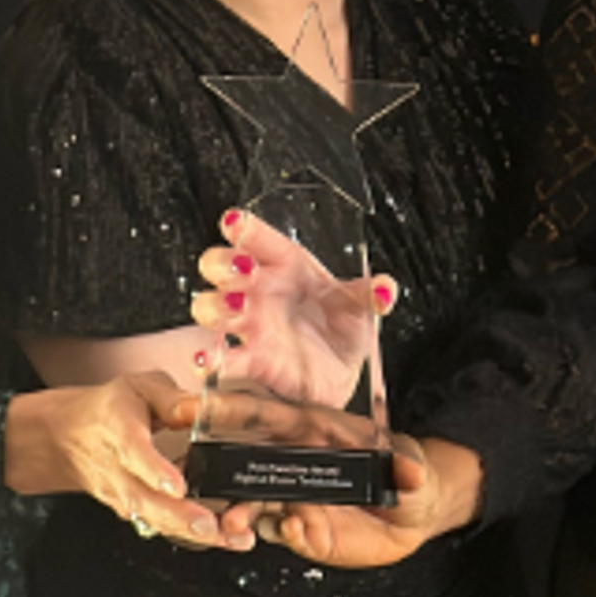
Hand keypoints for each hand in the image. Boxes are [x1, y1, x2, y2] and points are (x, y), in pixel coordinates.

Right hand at [3, 372, 240, 545]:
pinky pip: (155, 523)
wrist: (65, 435)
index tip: (177, 486)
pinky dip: (184, 532)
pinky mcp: (126, 509)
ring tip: (227, 538)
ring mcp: (119, 494)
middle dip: (180, 517)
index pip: (133, 452)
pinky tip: (216, 536)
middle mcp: (117, 469)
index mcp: (120, 429)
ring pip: (152, 518)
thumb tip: (207, 409)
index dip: (155, 471)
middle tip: (212, 527)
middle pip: (145, 499)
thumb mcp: (140, 387)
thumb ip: (176, 399)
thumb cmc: (106, 409)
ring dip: (190, 531)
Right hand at [191, 208, 395, 406]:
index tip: (235, 223)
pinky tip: (210, 360)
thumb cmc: (340, 327)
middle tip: (243, 270)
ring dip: (215, 305)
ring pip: (210, 305)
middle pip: (220, 264)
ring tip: (235, 309)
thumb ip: (370, 295)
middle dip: (223, 263)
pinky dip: (211, 360)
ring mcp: (249, 324)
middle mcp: (259, 290)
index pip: (257, 237)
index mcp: (285, 265)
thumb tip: (386, 289)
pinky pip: (222, 358)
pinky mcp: (249, 359)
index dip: (243, 227)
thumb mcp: (360, 306)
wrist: (340, 373)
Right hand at [193, 397, 482, 567]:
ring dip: (239, 511)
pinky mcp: (305, 529)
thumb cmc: (407, 471)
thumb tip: (410, 470)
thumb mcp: (412, 463)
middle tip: (195, 483)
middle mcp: (295, 462)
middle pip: (245, 462)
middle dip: (218, 471)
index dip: (226, 409)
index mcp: (310, 428)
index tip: (192, 408)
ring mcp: (296, 497)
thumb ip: (408, 465)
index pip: (262, 414)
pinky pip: (284, 531)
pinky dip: (284, 532)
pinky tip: (292, 530)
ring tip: (233, 524)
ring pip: (254, 502)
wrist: (415, 511)